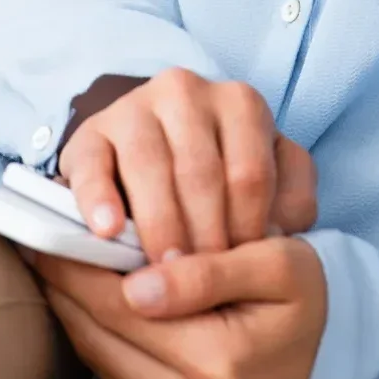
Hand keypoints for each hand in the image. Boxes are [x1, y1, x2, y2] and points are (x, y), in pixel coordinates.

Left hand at [23, 233, 326, 378]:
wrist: (330, 355)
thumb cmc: (305, 296)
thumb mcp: (278, 265)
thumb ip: (210, 271)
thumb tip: (137, 284)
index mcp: (220, 361)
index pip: (124, 305)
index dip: (82, 262)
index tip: (52, 224)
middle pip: (102, 333)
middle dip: (68, 282)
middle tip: (41, 236)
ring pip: (101, 357)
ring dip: (74, 308)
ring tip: (58, 261)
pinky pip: (116, 377)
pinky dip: (97, 333)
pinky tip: (87, 297)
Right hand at [57, 70, 316, 265]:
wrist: (152, 172)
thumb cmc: (223, 188)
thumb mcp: (271, 188)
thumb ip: (290, 203)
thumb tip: (280, 236)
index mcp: (240, 103)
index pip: (251, 172)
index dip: (248, 230)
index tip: (240, 274)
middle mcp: (187, 92)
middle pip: (200, 171)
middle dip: (202, 236)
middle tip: (201, 285)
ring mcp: (134, 107)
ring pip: (149, 165)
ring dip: (158, 223)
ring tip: (162, 272)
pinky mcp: (88, 133)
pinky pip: (93, 165)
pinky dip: (98, 199)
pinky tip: (107, 232)